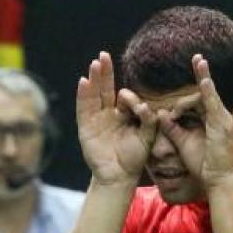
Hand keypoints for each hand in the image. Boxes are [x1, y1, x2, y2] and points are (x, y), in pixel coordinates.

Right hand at [76, 51, 158, 186]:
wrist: (119, 176)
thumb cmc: (134, 157)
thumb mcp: (147, 136)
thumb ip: (148, 120)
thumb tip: (146, 106)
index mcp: (122, 114)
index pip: (123, 97)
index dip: (130, 99)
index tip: (139, 108)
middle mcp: (107, 113)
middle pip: (105, 88)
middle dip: (105, 72)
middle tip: (104, 55)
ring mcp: (95, 119)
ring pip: (94, 95)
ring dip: (94, 79)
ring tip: (95, 63)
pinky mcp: (86, 127)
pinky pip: (84, 108)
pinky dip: (83, 95)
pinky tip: (84, 82)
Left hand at [156, 54, 232, 190]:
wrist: (218, 179)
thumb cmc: (203, 164)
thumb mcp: (184, 142)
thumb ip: (173, 128)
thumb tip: (161, 114)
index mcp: (211, 120)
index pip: (202, 97)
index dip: (196, 84)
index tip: (189, 72)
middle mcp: (219, 116)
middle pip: (208, 91)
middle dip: (203, 73)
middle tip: (197, 57)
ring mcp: (222, 119)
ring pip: (211, 94)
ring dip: (205, 77)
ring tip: (199, 60)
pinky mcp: (222, 126)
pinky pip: (214, 106)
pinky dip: (209, 92)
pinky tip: (203, 80)